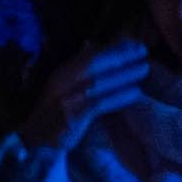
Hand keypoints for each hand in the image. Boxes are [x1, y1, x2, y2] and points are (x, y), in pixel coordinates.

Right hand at [27, 39, 150, 148]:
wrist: (37, 139)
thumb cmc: (58, 112)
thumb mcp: (67, 87)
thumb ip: (83, 71)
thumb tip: (100, 49)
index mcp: (61, 73)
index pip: (87, 55)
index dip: (111, 47)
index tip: (133, 42)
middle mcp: (61, 82)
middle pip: (92, 63)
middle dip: (119, 55)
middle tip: (143, 50)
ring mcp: (65, 98)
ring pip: (98, 82)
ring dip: (123, 74)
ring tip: (144, 68)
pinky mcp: (72, 116)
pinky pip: (99, 103)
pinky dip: (118, 97)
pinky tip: (135, 93)